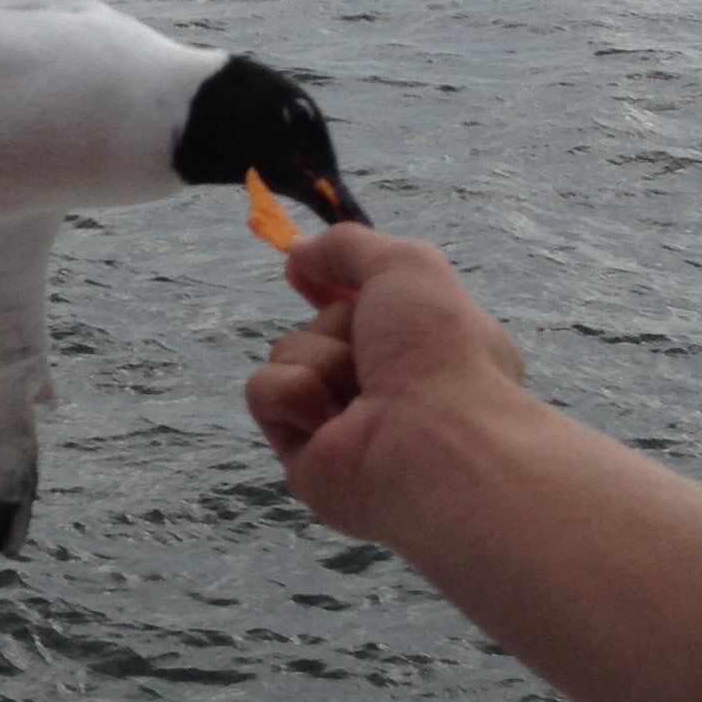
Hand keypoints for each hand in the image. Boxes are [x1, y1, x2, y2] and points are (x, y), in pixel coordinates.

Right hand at [246, 225, 527, 541]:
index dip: (332, 284)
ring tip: (359, 392)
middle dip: (335, 323)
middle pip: (320, 324)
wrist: (431, 443)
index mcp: (423, 345)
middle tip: (370, 349)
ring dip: (321, 359)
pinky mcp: (302, 454)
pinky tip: (326, 419)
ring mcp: (340, 422)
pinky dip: (291, 395)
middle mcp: (385, 385)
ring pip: (289, 354)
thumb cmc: (437, 352)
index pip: (363, 307)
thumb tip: (297, 252)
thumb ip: (348, 246)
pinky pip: (265, 393)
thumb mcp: (406, 266)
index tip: (301, 270)